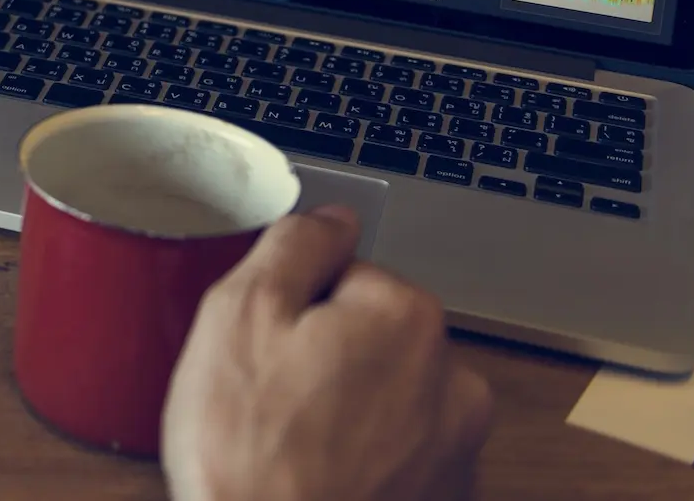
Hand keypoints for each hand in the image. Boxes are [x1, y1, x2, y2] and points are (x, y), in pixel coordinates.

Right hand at [161, 207, 491, 500]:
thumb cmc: (251, 454)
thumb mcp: (238, 314)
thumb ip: (295, 246)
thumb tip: (332, 217)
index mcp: (405, 316)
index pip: (346, 274)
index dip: (292, 306)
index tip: (264, 344)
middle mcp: (451, 379)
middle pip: (373, 336)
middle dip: (325, 355)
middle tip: (268, 396)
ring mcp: (454, 450)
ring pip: (386, 397)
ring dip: (346, 409)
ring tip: (290, 445)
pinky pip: (397, 456)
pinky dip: (363, 461)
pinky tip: (315, 476)